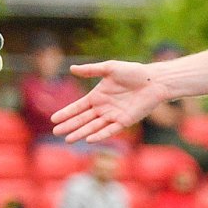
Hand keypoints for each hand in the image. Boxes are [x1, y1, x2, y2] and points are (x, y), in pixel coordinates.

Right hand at [51, 61, 166, 142]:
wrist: (154, 81)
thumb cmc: (133, 72)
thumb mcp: (109, 68)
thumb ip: (91, 70)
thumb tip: (71, 68)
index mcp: (97, 96)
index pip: (78, 107)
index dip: (66, 113)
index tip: (54, 119)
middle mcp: (104, 108)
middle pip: (83, 119)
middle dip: (69, 126)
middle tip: (56, 132)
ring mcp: (114, 115)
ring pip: (94, 127)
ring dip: (81, 133)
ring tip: (68, 139)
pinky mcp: (125, 121)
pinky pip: (110, 130)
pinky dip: (100, 135)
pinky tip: (89, 139)